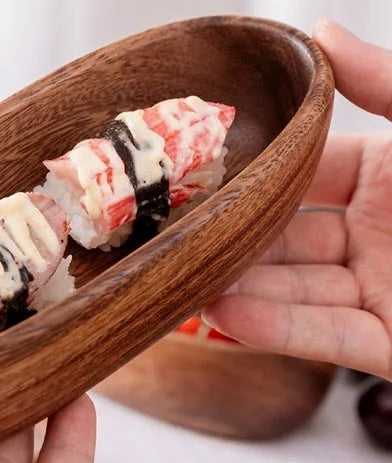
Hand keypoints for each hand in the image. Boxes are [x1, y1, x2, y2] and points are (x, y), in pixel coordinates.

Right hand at [203, 21, 391, 379]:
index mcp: (390, 179)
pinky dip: (277, 328)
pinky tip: (225, 316)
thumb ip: (389, 81)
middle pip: (287, 239)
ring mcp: (379, 292)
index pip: (304, 176)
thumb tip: (320, 35)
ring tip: (185, 283)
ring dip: (241, 290)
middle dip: (233, 242)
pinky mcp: (390, 347)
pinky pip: (326, 336)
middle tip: (173, 239)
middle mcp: (375, 236)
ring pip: (295, 291)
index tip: (198, 177)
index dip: (254, 177)